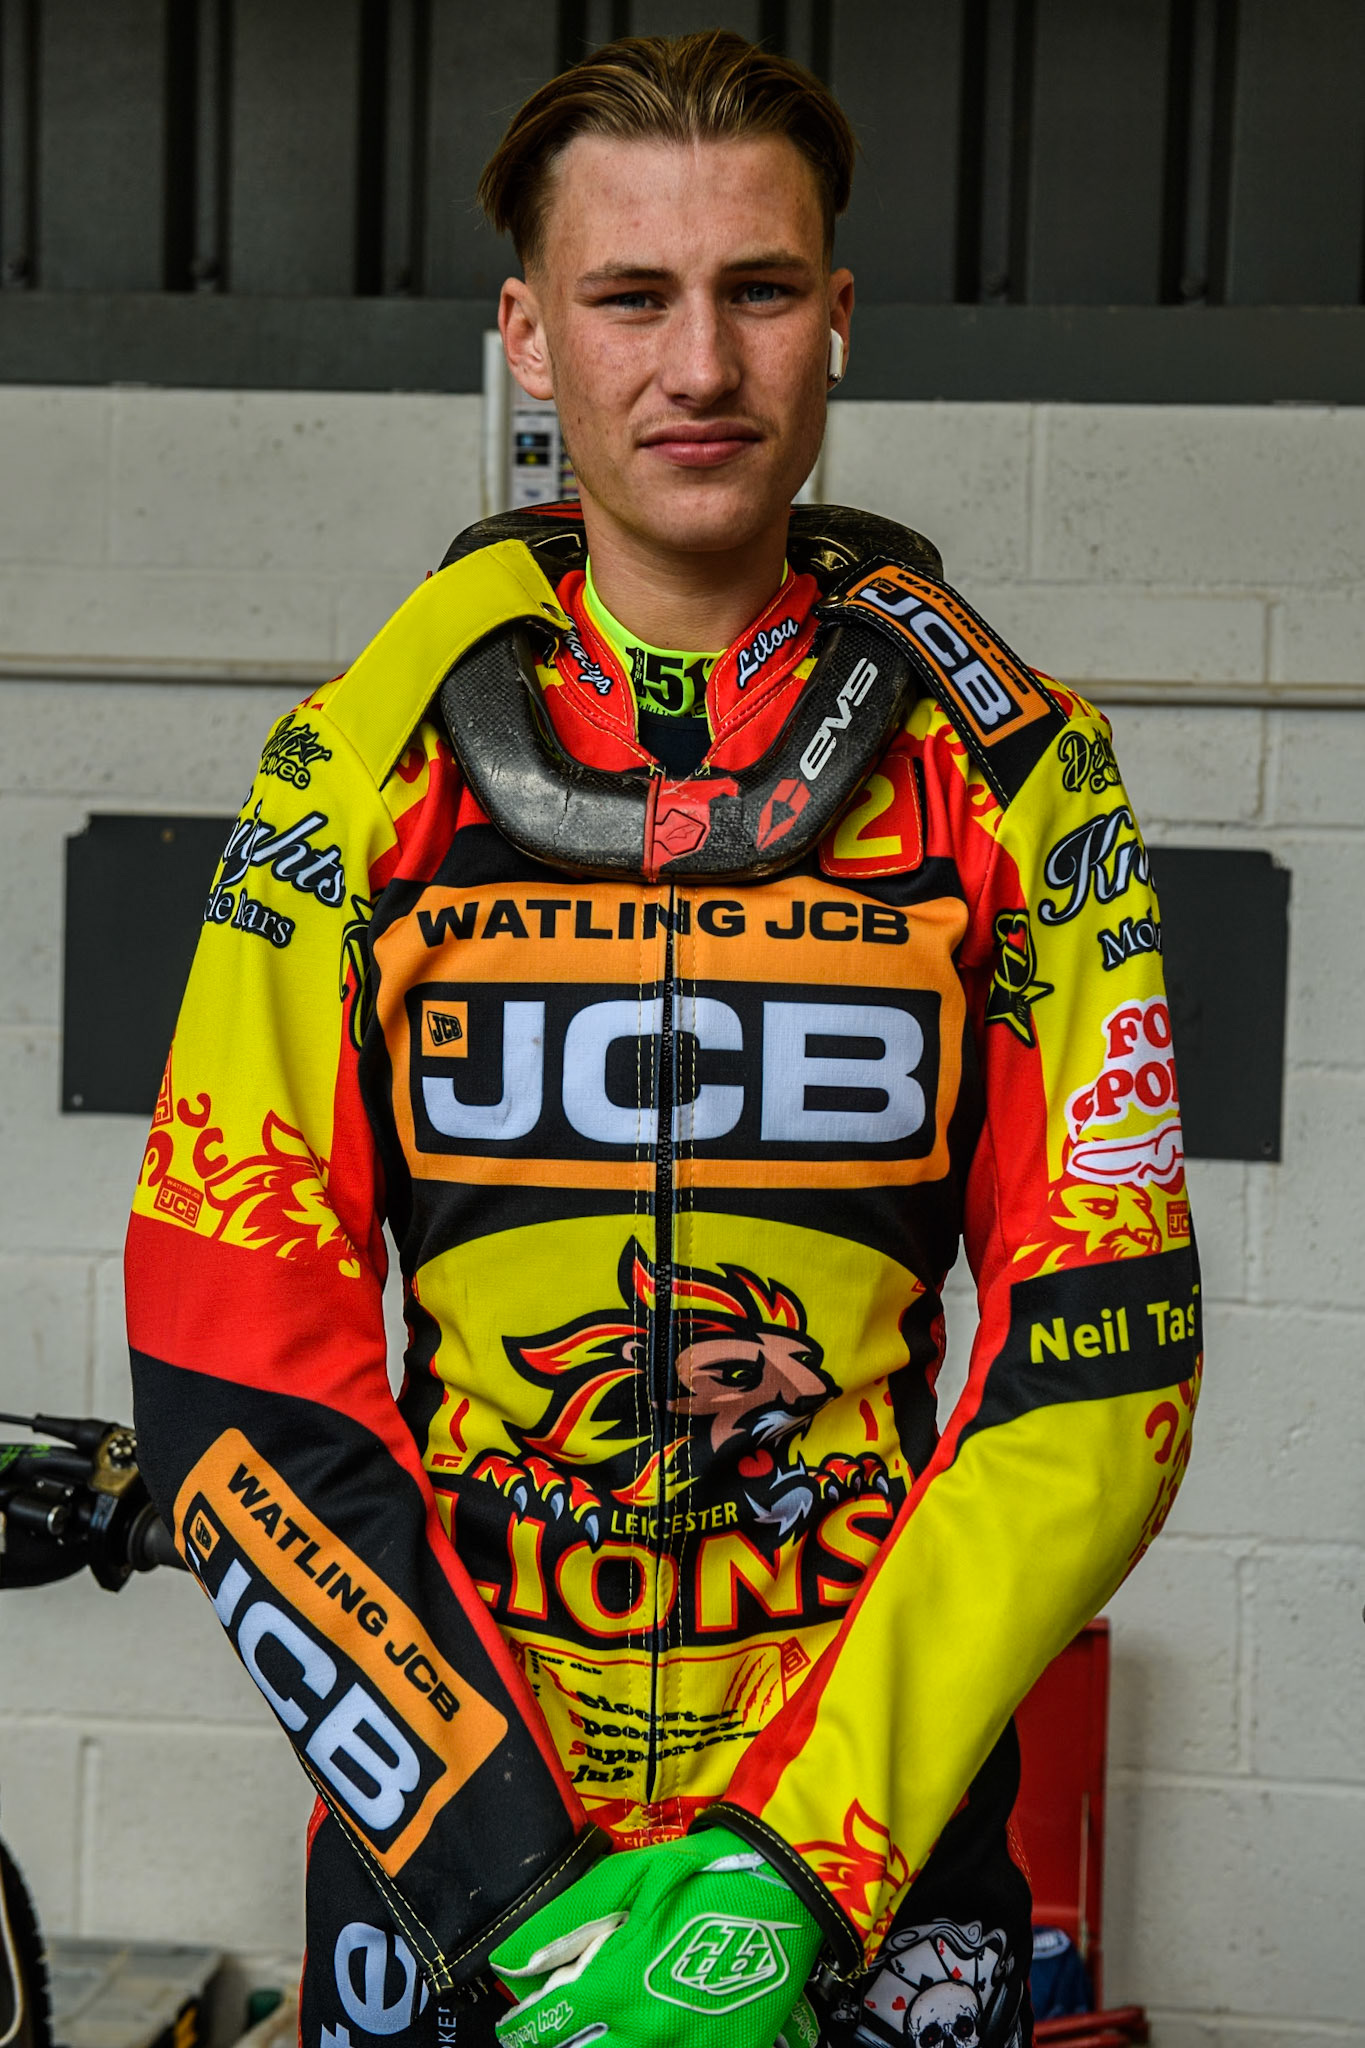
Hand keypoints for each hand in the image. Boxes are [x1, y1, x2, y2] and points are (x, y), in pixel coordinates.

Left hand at [491, 1826, 823, 2047]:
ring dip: (609, 2042)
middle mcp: (647, 2033)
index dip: (523, 2027)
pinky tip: (666, 2020)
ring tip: (617, 2016)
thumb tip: (511, 1961)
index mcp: (618, 1988)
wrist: (789, 1887)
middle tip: (577, 2011)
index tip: (522, 2019)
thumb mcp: (629, 1879)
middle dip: (567, 2038)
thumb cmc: (704, 1875)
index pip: (542, 2033)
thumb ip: (564, 1924)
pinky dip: (653, 2045)